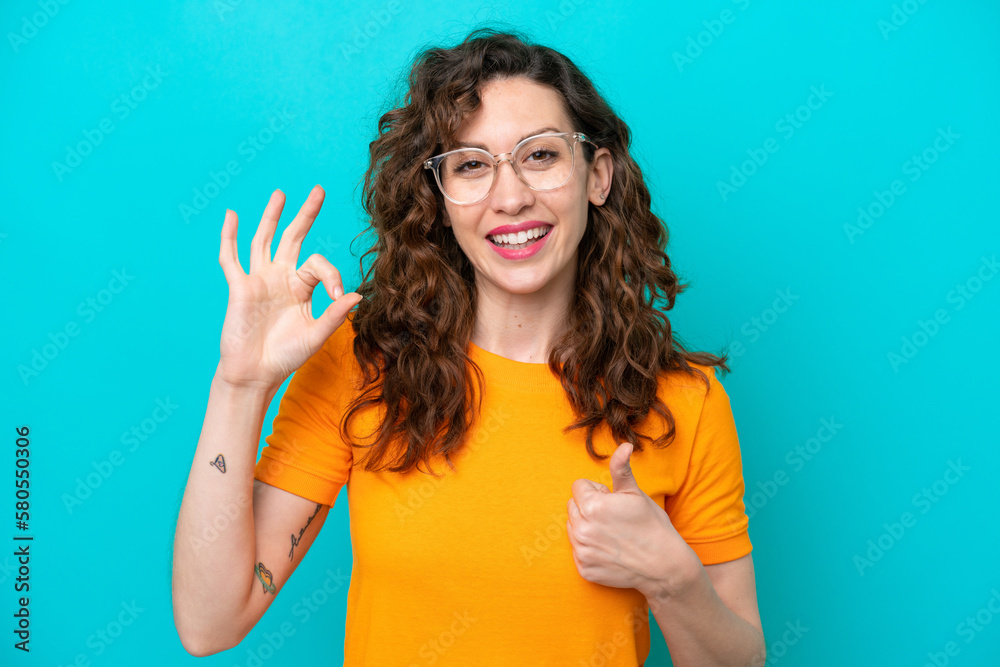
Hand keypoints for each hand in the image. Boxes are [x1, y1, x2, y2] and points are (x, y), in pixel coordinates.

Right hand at [216, 185, 361, 390]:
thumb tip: (358, 295)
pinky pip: (231, 258)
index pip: (319, 264)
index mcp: (302, 288)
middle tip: (318, 189)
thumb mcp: (316, 335)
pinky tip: (231, 215)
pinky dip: (229, 237)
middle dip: (305, 214)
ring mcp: (259, 280)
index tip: (339, 297)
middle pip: (293, 238)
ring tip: (280, 193)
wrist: (256, 374)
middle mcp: (281, 278)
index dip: (333, 275)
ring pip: (264, 240)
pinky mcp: (239, 288)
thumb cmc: (285, 357)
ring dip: (271, 216)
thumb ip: (335, 314)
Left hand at [566, 443, 698, 597]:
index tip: (614, 502)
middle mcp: (582, 529)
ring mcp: (582, 552)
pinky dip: (590, 549)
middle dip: (589, 508)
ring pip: (573, 527)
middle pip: (573, 507)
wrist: (664, 567)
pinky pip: (578, 550)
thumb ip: (621, 469)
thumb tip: (625, 445)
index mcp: (592, 506)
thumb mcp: (636, 493)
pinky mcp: (584, 569)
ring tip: (612, 534)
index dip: (598, 492)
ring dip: (587, 527)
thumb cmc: (652, 526)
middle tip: (614, 518)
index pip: (578, 487)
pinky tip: (610, 550)